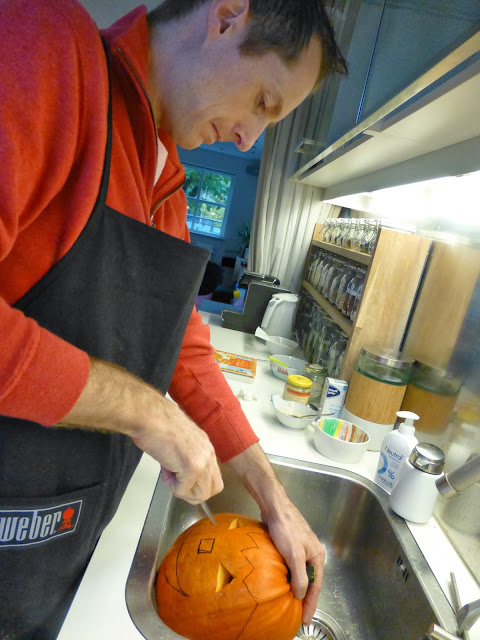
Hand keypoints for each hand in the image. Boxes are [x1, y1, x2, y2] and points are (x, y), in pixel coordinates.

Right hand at [131, 398, 223, 503]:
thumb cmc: (157, 424)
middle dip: (193, 492)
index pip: (214, 478)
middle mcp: (208, 453)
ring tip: (170, 473)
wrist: (149, 416)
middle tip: (177, 481)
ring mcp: (202, 461)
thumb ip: (188, 456)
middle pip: (213, 489)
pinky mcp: (192, 468)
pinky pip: (182, 491)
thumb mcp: (180, 440)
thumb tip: (182, 474)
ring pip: (201, 495)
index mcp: (206, 446)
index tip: (181, 476)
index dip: (196, 483)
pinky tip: (165, 468)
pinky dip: (171, 485)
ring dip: (182, 490)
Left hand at [227, 444, 324, 623]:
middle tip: (299, 614)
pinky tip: (280, 582)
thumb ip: (299, 576)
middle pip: (309, 580)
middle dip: (305, 597)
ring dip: (296, 587)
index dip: (311, 603)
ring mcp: (300, 547)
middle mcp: (311, 552)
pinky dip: (287, 575)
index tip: (306, 619)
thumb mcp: (294, 555)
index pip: (316, 585)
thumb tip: (301, 595)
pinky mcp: (289, 543)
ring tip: (290, 602)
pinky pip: (290, 565)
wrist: (273, 506)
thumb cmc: (285, 527)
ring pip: (299, 572)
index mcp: (317, 555)